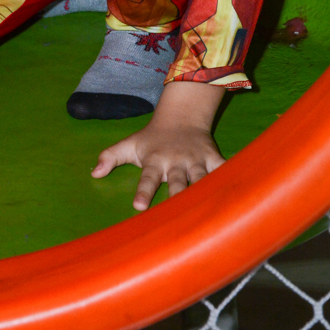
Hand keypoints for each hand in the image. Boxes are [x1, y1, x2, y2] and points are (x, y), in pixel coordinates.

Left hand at [91, 81, 225, 209]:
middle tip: (176, 214)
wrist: (182, 116)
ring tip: (207, 211)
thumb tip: (93, 172)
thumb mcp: (129, 145)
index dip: (144, 191)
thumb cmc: (152, 138)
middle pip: (177, 181)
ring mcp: (195, 159)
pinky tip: (235, 193)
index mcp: (155, 160)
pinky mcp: (212, 157)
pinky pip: (222, 168)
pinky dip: (229, 178)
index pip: (147, 177)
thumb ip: (110, 157)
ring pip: (200, 178)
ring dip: (203, 191)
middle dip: (177, 195)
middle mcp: (175, 161)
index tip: (139, 206)